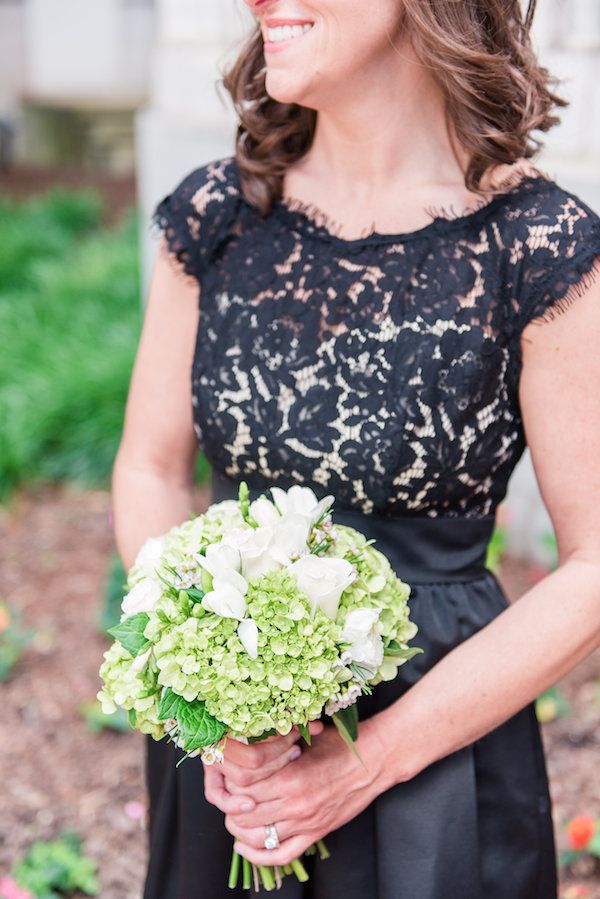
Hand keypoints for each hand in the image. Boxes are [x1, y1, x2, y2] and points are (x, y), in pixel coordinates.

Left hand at [222, 718, 387, 866]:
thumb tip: (247, 744)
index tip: (226, 776)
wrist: (373, 760)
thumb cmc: (339, 744)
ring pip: (257, 839)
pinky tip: (245, 848)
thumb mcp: (304, 738)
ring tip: (234, 820)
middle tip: (227, 797)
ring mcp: (305, 823)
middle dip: (230, 807)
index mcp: (290, 777)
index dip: (230, 784)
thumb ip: (276, 747)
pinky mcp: (315, 833)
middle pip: (245, 815)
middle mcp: (295, 804)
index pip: (243, 790)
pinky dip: (258, 856)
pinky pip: (281, 855)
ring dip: (239, 832)